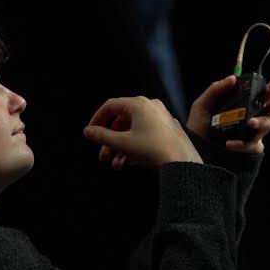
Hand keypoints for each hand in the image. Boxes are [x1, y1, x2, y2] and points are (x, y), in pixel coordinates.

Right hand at [83, 96, 202, 170]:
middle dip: (110, 141)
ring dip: (121, 147)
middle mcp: (151, 106)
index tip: (90, 132)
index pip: (111, 106)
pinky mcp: (168, 130)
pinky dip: (135, 146)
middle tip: (103, 157)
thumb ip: (101, 136)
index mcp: (139, 104)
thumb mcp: (122, 143)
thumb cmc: (152, 149)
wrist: (182, 161)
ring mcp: (161, 118)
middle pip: (122, 121)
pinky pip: (146, 135)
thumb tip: (88, 131)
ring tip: (115, 165)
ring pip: (134, 130)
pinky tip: (128, 162)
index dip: (97, 119)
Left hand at [187, 75, 269, 154]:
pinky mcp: (248, 150)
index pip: (262, 95)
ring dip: (260, 122)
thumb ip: (216, 90)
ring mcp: (252, 134)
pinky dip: (242, 144)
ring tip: (250, 122)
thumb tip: (233, 78)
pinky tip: (229, 143)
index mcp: (243, 106)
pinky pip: (252, 146)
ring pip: (267, 125)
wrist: (193, 150)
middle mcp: (252, 118)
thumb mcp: (203, 105)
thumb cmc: (199, 126)